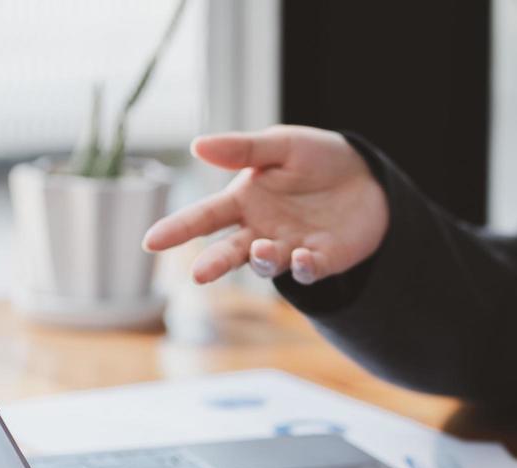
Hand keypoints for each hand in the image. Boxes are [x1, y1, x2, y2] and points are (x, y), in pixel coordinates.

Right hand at [142, 125, 388, 285]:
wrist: (366, 176)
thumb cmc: (316, 158)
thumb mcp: (281, 144)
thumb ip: (243, 149)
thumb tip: (196, 145)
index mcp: (244, 201)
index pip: (204, 217)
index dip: (178, 229)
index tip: (151, 242)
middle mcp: (261, 230)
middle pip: (230, 251)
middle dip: (214, 263)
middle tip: (198, 274)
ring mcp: (289, 248)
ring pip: (267, 264)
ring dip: (262, 259)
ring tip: (262, 248)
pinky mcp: (320, 261)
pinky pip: (308, 271)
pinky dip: (304, 268)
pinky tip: (302, 257)